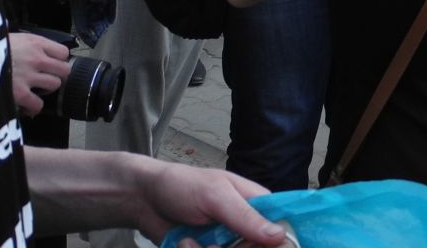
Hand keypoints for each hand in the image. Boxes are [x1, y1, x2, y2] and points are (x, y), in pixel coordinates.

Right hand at [8, 32, 69, 115]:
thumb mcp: (10, 37)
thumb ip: (25, 44)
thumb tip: (31, 48)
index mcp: (35, 42)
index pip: (63, 52)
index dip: (58, 60)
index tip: (51, 64)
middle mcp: (36, 58)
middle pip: (64, 69)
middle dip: (56, 75)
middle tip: (45, 78)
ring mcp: (29, 76)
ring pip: (54, 85)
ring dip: (46, 89)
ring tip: (35, 89)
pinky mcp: (20, 93)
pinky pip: (37, 104)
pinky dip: (33, 106)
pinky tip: (26, 104)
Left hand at [123, 155, 285, 246]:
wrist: (143, 200)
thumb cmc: (182, 186)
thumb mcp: (216, 196)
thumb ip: (246, 216)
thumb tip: (281, 235)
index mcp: (256, 204)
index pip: (283, 227)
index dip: (277, 241)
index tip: (254, 244)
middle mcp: (244, 228)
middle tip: (213, 244)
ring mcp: (226, 244)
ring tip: (190, 243)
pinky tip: (183, 245)